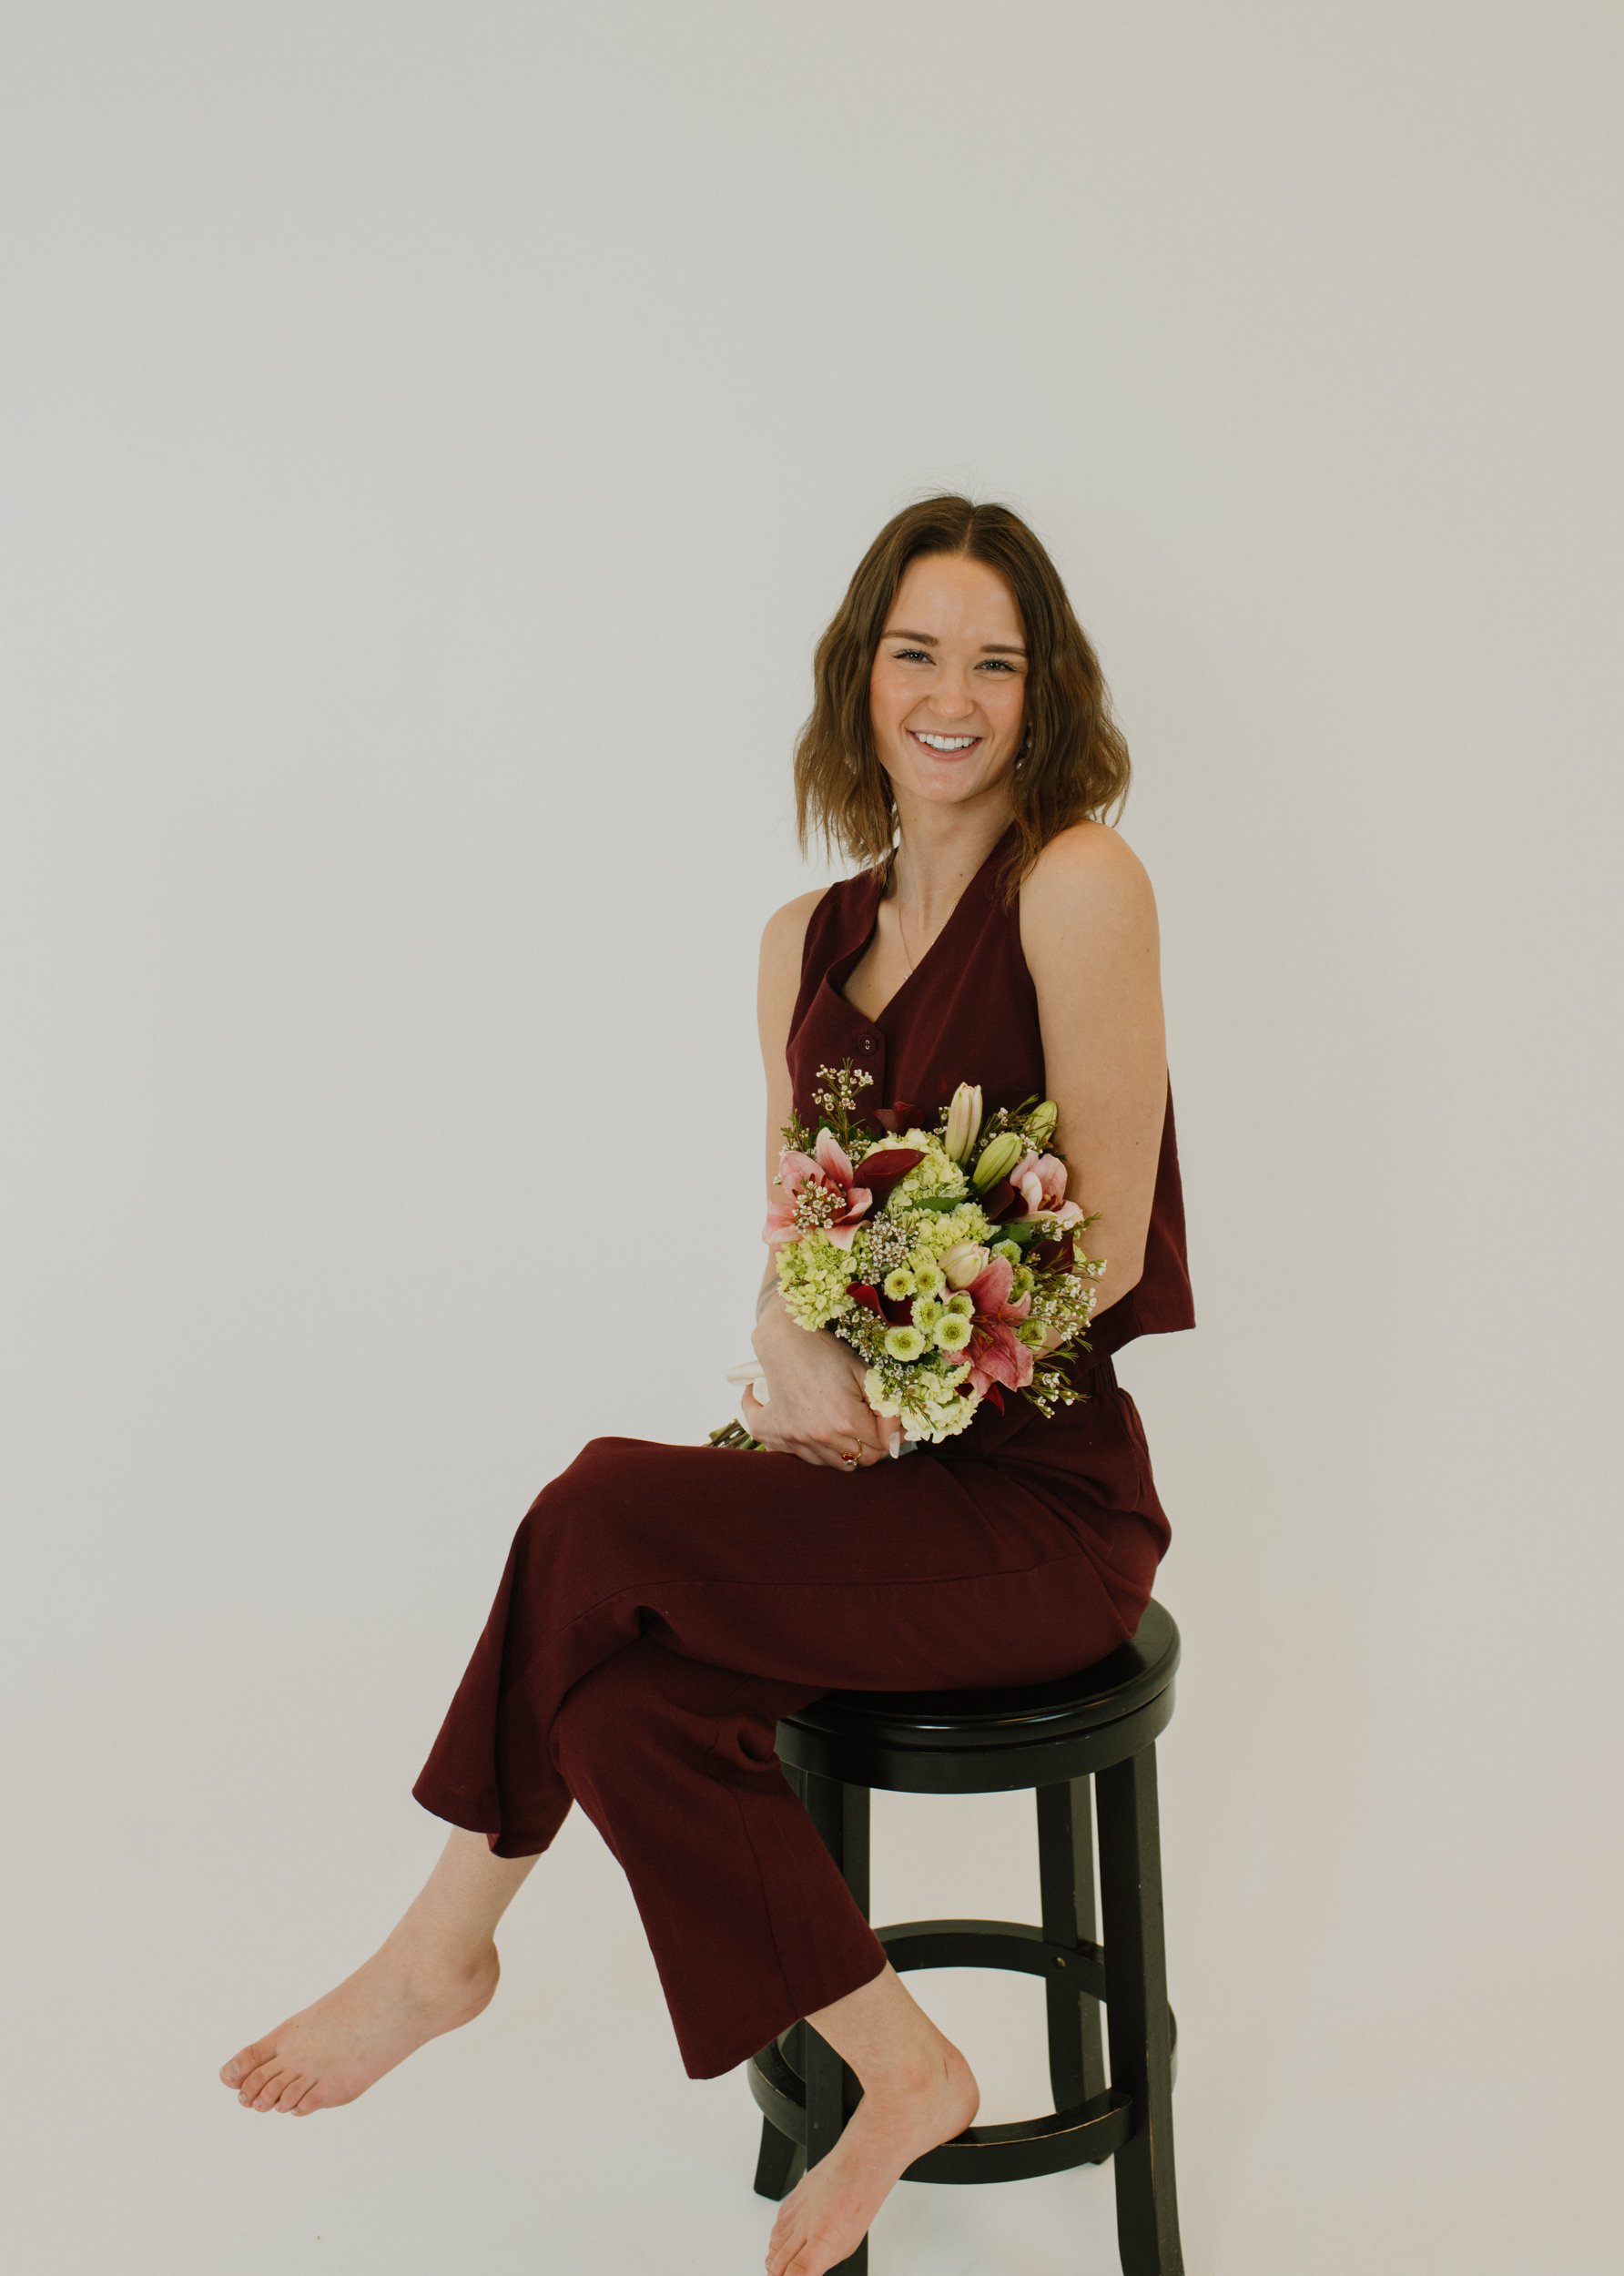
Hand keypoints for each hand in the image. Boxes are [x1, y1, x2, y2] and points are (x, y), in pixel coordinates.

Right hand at [745, 1302, 901, 1470]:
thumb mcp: (865, 1374)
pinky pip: (813, 1460)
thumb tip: (897, 1438)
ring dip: (851, 1451)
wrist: (785, 1342)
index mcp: (846, 1420)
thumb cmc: (829, 1353)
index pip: (882, 1445)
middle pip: (863, 1458)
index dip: (891, 1434)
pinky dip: (825, 1452)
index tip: (890, 1422)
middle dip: (874, 1445)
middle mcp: (823, 1435)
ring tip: (851, 1429)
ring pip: (839, 1463)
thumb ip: (887, 1409)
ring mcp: (801, 1439)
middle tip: (873, 1425)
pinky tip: (829, 1433)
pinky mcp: (784, 1437)